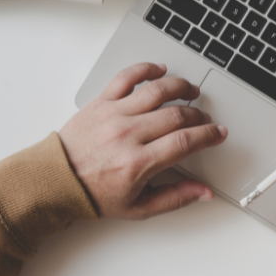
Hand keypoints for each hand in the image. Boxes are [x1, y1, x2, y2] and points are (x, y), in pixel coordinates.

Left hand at [59, 63, 227, 218]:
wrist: (56, 180)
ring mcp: (114, 114)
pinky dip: (147, 68)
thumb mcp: (138, 207)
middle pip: (176, 114)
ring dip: (181, 87)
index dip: (208, 135)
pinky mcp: (102, 101)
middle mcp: (127, 134)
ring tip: (191, 91)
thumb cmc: (95, 193)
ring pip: (157, 90)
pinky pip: (127, 76)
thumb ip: (175, 198)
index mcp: (137, 163)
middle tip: (204, 119)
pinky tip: (160, 70)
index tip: (218, 132)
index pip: (185, 142)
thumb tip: (204, 192)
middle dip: (198, 115)